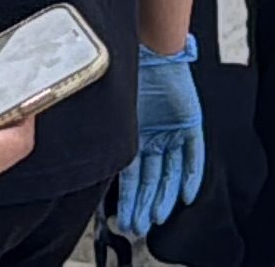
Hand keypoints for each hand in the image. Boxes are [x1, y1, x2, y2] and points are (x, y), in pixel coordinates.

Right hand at [114, 40, 205, 237]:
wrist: (149, 49)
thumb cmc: (125, 74)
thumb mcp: (113, 112)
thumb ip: (106, 137)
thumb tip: (81, 162)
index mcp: (133, 134)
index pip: (132, 176)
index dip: (130, 199)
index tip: (125, 219)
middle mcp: (153, 136)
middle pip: (152, 179)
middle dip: (145, 204)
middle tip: (139, 225)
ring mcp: (172, 131)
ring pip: (170, 172)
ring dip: (164, 197)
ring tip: (157, 218)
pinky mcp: (190, 124)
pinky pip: (194, 155)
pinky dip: (191, 176)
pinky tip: (186, 196)